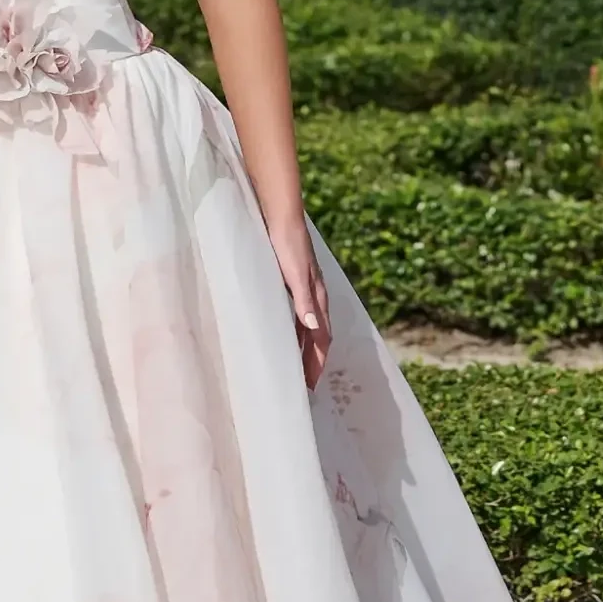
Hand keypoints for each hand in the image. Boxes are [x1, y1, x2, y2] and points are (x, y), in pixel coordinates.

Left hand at [271, 223, 331, 390]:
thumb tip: (313, 330)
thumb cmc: (287, 244)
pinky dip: (295, 330)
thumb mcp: (296, 274)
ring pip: (308, 326)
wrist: (281, 216)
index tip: (310, 385)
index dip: (316, 362)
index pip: (321, 338)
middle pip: (317, 336)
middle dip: (313, 361)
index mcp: (317, 298)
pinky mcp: (293, 282)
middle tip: (305, 384)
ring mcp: (305, 289)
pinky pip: (298, 314)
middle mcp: (315, 296)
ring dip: (304, 348)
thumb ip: (304, 302)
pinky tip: (284, 332)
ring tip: (296, 366)